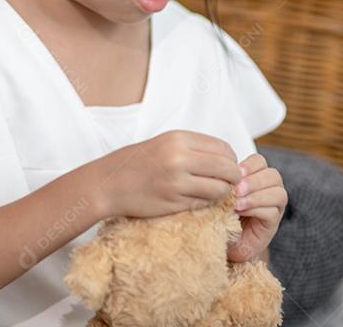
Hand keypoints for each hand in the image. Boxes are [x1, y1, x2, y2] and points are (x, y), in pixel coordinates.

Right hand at [93, 130, 242, 219]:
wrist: (108, 184)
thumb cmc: (136, 164)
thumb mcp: (164, 144)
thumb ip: (193, 149)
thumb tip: (228, 159)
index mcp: (178, 139)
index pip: (223, 148)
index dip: (231, 160)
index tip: (228, 167)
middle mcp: (179, 157)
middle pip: (228, 168)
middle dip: (234, 178)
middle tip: (229, 183)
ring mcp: (176, 181)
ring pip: (221, 189)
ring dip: (223, 193)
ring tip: (214, 193)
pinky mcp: (174, 202)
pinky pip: (205, 203)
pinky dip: (207, 203)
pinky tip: (198, 199)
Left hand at [227, 153, 286, 262]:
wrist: (223, 241)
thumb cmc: (218, 213)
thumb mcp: (218, 193)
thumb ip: (222, 181)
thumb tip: (216, 172)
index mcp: (255, 176)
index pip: (259, 161)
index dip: (249, 165)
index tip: (234, 173)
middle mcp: (269, 189)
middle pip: (272, 175)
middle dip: (254, 181)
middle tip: (236, 190)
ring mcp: (274, 206)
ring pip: (278, 192)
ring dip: (256, 196)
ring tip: (237, 203)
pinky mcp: (273, 223)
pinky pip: (272, 211)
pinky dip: (256, 209)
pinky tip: (240, 211)